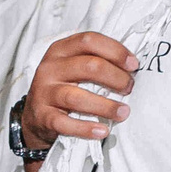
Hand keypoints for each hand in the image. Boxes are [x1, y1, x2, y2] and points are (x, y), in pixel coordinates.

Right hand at [23, 30, 136, 148]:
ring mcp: (44, 92)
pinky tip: (102, 130)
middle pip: (88, 66)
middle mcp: (50, 68)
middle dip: (116, 78)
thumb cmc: (65, 86)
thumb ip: (95, 60)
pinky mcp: (43, 116)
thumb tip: (132, 66)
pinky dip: (86, 128)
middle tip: (129, 89)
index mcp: (60, 50)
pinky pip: (65, 123)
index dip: (115, 51)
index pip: (89, 41)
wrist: (36, 115)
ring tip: (123, 112)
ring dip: (106, 106)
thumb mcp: (73, 66)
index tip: (133, 65)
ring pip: (77, 97)